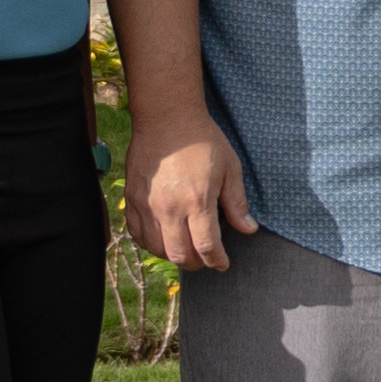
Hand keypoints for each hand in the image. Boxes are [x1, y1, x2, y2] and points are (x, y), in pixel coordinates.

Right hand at [128, 120, 248, 270]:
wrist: (167, 118)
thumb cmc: (203, 141)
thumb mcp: (230, 168)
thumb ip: (237, 203)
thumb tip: (249, 230)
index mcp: (197, 201)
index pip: (206, 246)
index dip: (217, 261)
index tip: (223, 264)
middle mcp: (169, 208)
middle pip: (180, 254)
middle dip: (197, 264)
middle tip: (206, 260)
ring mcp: (147, 205)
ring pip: (156, 248)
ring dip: (173, 255)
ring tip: (186, 250)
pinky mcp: (131, 199)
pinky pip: (137, 234)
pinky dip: (151, 244)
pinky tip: (163, 240)